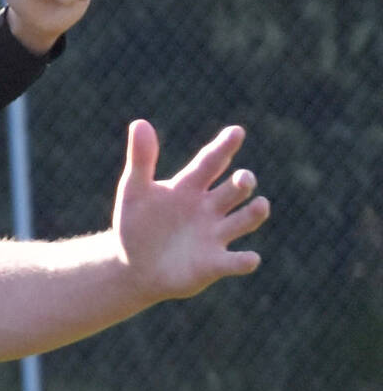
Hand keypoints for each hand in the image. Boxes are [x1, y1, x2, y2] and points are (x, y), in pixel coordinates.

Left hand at [113, 122, 267, 302]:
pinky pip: (236, 261)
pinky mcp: (214, 263)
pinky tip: (249, 259)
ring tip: (259, 205)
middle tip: (242, 180)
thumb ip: (141, 160)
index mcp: (190, 186)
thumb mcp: (134, 193)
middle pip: (235, 189)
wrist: (132, 267)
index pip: (211, 162)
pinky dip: (245, 260)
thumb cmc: (136, 225)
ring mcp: (215, 234)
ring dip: (255, 213)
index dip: (223, 147)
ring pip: (246, 219)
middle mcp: (210, 207)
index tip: (236, 132)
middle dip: (242, 182)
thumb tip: (139, 123)